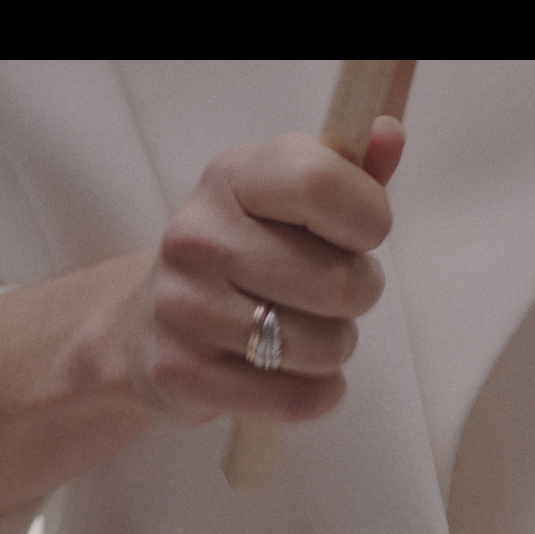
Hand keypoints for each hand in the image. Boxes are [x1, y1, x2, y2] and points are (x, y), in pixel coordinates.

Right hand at [0, 120, 404, 526]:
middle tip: (333, 295)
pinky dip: (318, 395)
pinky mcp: (180, 374)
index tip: (364, 234)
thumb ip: (346, 171)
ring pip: (321, 347)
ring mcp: (183, 308)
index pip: (320, 182)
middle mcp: (198, 237)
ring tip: (308, 333)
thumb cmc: (242, 256)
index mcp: (231, 177)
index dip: (368, 217)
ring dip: (335, 348)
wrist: (145, 327)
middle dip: (358, 296)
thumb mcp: (287, 201)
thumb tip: (389, 135)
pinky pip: (293, 398)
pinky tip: (302, 378)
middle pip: (339, 283)